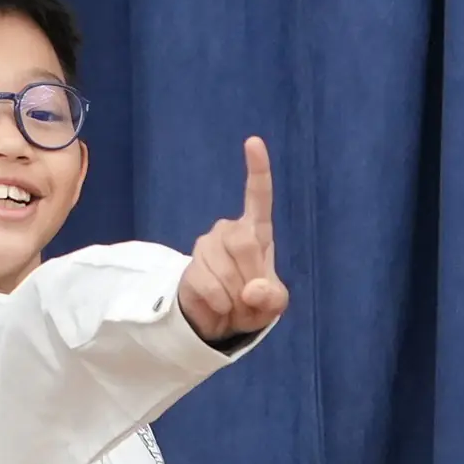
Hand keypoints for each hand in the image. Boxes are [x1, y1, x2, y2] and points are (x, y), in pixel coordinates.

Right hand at [179, 137, 287, 345]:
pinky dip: (222, 306)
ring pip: (229, 272)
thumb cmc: (252, 302)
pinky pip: (212, 289)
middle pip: (245, 244)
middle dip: (253, 278)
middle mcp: (229, 231)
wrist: (219, 321)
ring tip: (234, 303)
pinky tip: (219, 306)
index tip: (253, 142)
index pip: (258, 197)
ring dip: (238, 298)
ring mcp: (207, 246)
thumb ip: (272, 297)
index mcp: (256, 232)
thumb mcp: (273, 304)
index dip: (257, 170)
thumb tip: (252, 289)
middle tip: (251, 298)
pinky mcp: (190, 267)